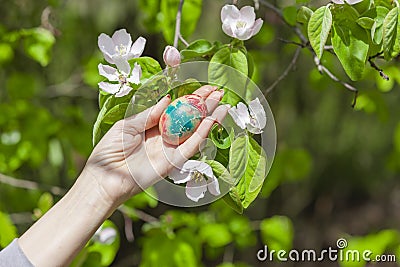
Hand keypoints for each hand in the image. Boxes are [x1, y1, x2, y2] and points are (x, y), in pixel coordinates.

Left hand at [84, 85, 228, 207]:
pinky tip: (213, 119)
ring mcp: (170, 149)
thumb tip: (168, 98)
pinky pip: (192, 145)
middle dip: (204, 105)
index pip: (175, 108)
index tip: (203, 87)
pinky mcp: (174, 162)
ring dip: (210, 117)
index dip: (189, 98)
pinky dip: (203, 132)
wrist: (106, 178)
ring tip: (223, 103)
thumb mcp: (127, 125)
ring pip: (195, 131)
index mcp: (152, 125)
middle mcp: (164, 136)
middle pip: (189, 118)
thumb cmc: (110, 150)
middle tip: (218, 91)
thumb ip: (149, 113)